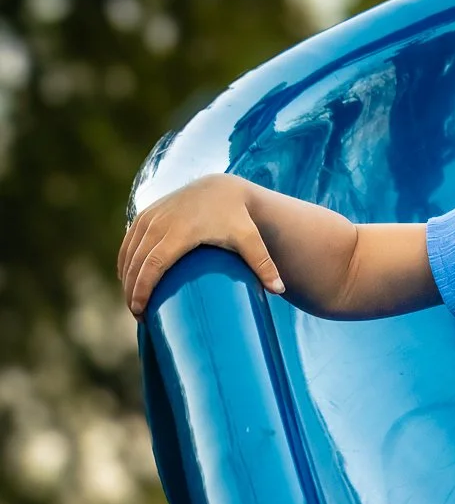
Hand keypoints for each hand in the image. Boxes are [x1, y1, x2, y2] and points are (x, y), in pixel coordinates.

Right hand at [118, 174, 284, 319]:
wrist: (222, 188)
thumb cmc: (238, 218)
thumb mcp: (251, 239)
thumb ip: (264, 264)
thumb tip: (281, 291)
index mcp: (180, 232)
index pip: (153, 264)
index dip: (143, 289)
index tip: (141, 311)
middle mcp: (159, 223)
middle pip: (136, 262)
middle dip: (132, 290)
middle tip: (138, 315)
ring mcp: (149, 217)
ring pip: (128, 253)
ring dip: (126, 279)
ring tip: (134, 303)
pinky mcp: (145, 215)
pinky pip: (128, 242)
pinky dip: (125, 262)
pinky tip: (127, 280)